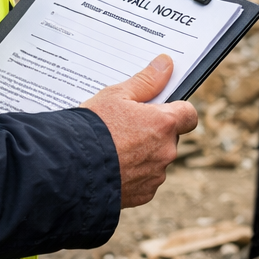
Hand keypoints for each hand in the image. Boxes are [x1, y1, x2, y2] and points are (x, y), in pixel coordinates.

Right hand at [81, 54, 198, 207]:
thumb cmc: (92, 129)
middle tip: (126, 127)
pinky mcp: (143, 194)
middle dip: (154, 132)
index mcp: (164, 124)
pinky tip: (112, 167)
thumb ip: (146, 81)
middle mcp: (166, 151)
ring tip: (114, 149)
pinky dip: (133, 174)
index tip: (160, 109)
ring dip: (143, 154)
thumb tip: (166, 64)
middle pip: (170, 137)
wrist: (69, 171)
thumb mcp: (115, 96)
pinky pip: (145, 180)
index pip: (189, 114)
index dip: (177, 110)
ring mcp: (155, 175)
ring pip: (156, 160)